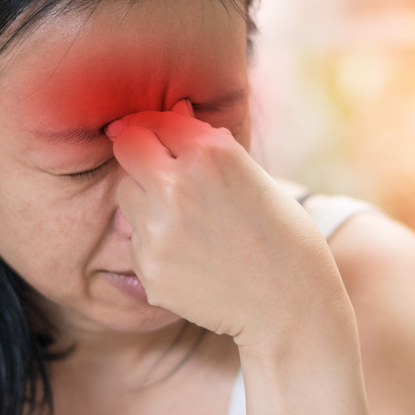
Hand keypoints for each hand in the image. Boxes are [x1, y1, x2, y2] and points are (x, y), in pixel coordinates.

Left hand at [107, 99, 352, 347]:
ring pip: (125, 197)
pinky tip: (193, 260)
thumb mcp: (255, 177)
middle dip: (142, 158)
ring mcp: (158, 229)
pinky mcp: (149, 268)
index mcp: (211, 153)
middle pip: (127, 149)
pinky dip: (155, 247)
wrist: (290, 306)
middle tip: (167, 179)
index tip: (159, 142)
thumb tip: (175, 108)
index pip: (153, 121)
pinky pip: (135, 243)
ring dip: (145, 202)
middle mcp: (178, 185)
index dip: (157, 131)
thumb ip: (208, 144)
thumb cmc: (281, 237)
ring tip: (189, 225)